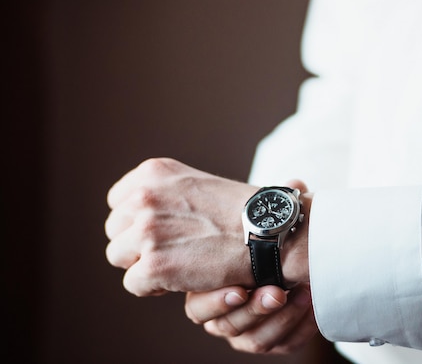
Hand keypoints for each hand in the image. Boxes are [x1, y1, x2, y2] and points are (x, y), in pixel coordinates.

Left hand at [104, 158, 258, 295]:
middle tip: (174, 249)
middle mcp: (144, 197)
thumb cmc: (241, 210)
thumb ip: (163, 193)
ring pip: (118, 257)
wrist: (269, 231)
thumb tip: (131, 214)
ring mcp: (147, 231)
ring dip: (144, 264)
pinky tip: (182, 277)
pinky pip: (133, 283)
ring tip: (177, 263)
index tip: (164, 230)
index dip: (138, 221)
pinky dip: (155, 287)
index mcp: (152, 172)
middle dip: (138, 243)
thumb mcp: (196, 182)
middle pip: (115, 230)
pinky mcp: (154, 265)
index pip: (118, 202)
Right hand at [183, 179, 316, 353]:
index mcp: (207, 282)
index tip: (241, 289)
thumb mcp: (271, 218)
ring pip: (253, 339)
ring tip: (302, 295)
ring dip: (280, 318)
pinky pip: (282, 344)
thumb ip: (273, 203)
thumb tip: (296, 183)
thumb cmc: (276, 236)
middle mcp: (221, 309)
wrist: (299, 256)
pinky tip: (313, 309)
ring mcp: (245, 327)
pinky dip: (298, 328)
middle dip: (252, 309)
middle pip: (225, 325)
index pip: (197, 304)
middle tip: (277, 292)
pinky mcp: (271, 338)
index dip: (217, 300)